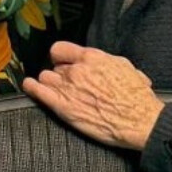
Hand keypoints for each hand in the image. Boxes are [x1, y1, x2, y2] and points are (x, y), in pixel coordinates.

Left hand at [23, 41, 163, 150]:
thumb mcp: (124, 67)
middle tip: (69, 84)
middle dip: (61, 75)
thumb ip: (104, 61)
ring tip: (55, 89)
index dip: (61, 57)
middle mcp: (77, 70)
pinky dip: (31, 88)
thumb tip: (97, 61)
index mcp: (92, 58)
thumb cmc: (137, 98)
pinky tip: (29, 86)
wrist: (141, 121)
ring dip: (49, 83)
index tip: (62, 62)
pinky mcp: (63, 106)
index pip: (60, 49)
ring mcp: (68, 88)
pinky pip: (38, 92)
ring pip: (45, 77)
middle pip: (55, 67)